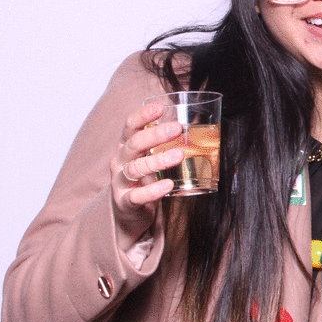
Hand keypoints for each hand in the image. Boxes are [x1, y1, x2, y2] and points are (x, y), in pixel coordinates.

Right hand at [109, 100, 184, 239]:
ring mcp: (120, 181)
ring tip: (179, 155)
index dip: (143, 115)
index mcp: (126, 146)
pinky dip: (152, 190)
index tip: (160, 107)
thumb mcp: (150, 159)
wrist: (127, 213)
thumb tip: (201, 133)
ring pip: (135, 168)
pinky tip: (168, 185)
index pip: (130, 126)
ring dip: (158, 161)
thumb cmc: (143, 180)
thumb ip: (166, 146)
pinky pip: (137, 195)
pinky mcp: (124, 201)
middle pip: (134, 144)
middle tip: (177, 128)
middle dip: (155, 135)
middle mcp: (119, 161)